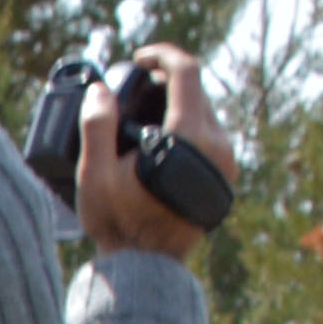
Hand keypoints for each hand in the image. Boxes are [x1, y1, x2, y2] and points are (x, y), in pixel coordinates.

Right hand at [79, 43, 230, 263]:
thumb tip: (100, 91)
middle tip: (135, 92)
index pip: (185, 71)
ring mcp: (227, 160)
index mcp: (189, 134)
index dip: (162, 55)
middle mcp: (217, 142)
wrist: (148, 268)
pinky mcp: (227, 176)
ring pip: (205, 113)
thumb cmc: (119, 225)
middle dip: (166, 83)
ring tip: (145, 121)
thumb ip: (97, 126)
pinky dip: (187, 129)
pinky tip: (162, 144)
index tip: (140, 58)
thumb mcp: (96, 175)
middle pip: (196, 91)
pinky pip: (210, 136)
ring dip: (177, 107)